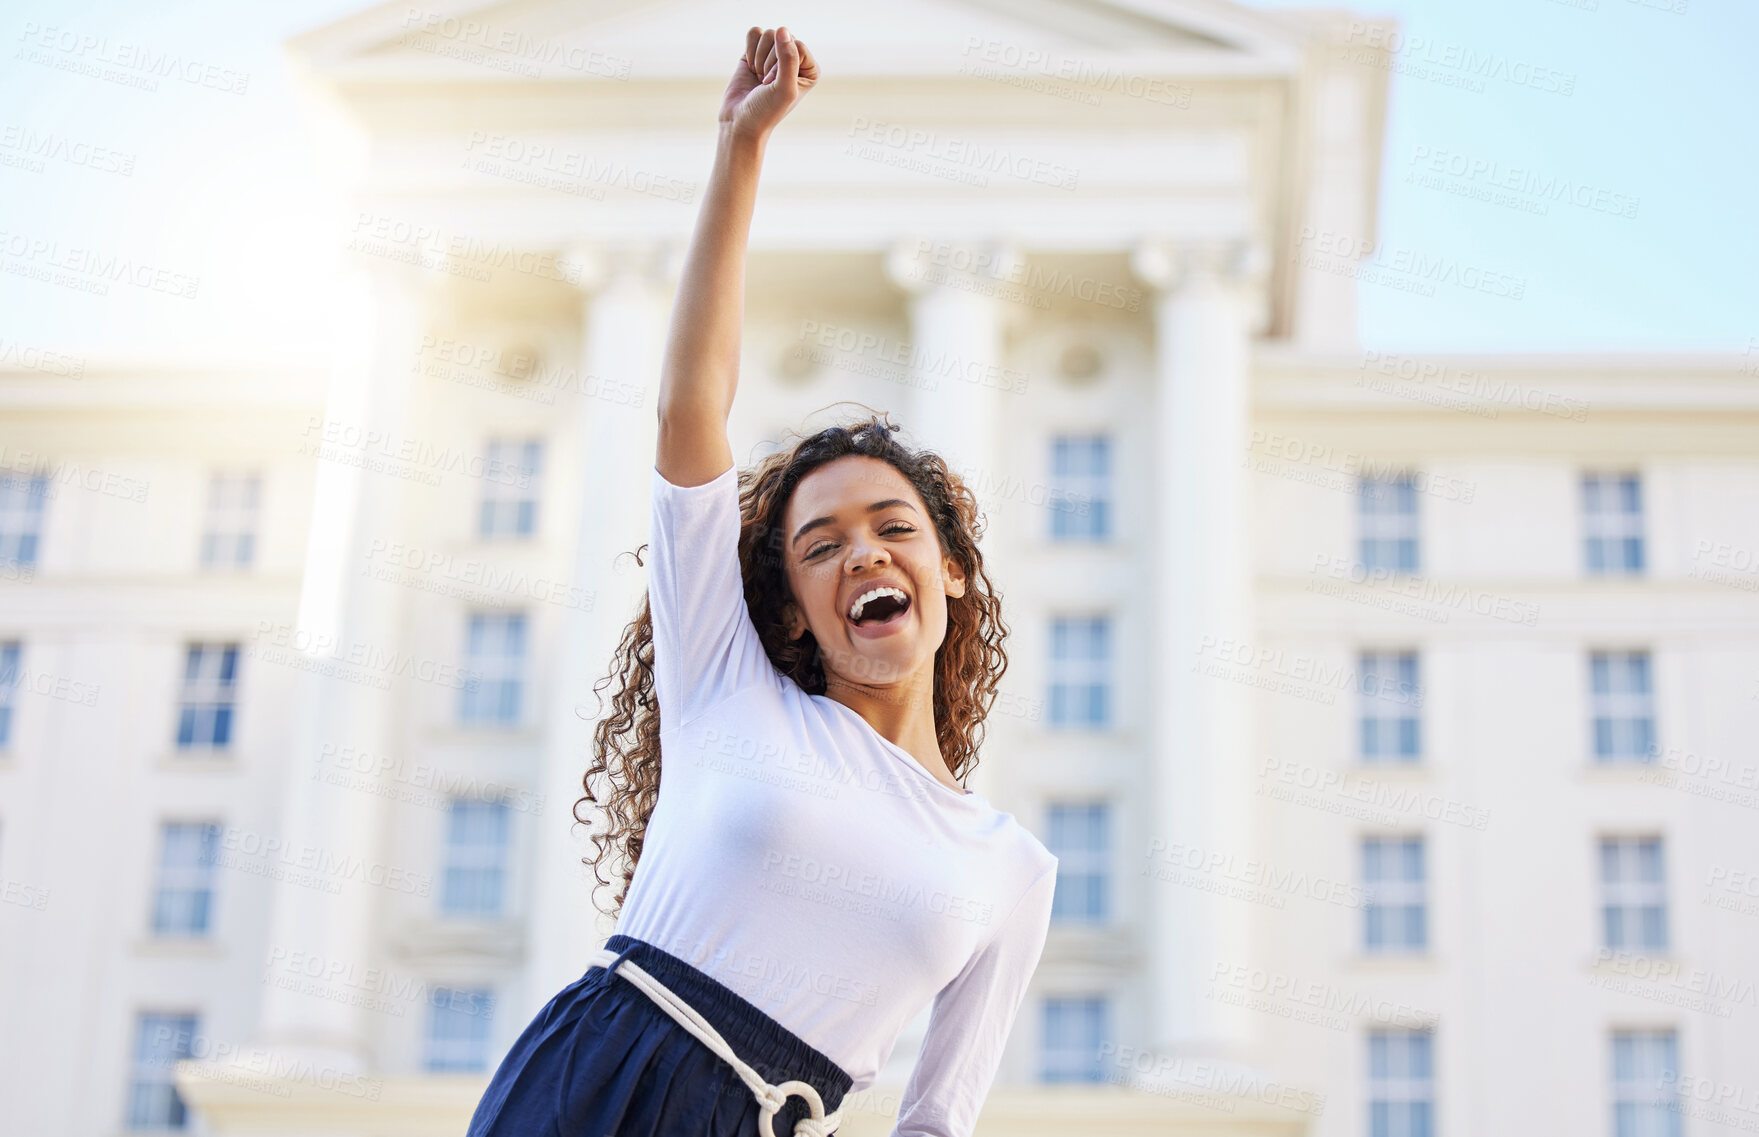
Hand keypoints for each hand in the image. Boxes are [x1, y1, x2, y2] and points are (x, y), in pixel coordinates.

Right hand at [718, 26, 817, 140]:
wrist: (740, 121)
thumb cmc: (767, 110)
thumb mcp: (784, 88)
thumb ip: (788, 58)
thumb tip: (783, 29)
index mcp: (809, 69)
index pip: (797, 45)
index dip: (781, 64)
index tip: (776, 84)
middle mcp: (795, 59)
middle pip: (782, 37)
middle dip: (769, 62)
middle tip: (766, 84)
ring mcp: (775, 55)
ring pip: (768, 34)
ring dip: (759, 57)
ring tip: (759, 78)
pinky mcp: (756, 52)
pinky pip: (754, 33)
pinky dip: (749, 50)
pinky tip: (750, 68)